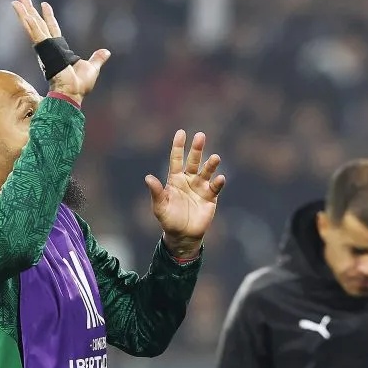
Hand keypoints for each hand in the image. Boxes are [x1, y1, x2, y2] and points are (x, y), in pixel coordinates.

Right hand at [11, 0, 109, 104]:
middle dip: (29, 10)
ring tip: (16, 0)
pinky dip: (28, 24)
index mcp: (59, 50)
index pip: (52, 29)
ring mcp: (45, 49)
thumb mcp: (92, 67)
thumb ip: (97, 58)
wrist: (73, 93)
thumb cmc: (80, 85)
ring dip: (24, 12)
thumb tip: (106, 53)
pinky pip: (35, 34)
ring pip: (33, 26)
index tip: (44, 4)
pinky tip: (23, 14)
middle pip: (37, 23)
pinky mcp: (44, 51)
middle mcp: (48, 48)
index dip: (48, 16)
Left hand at [145, 131, 225, 257]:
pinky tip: (219, 178)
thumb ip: (156, 191)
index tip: (181, 132)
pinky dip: (218, 183)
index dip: (178, 146)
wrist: (182, 235)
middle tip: (200, 135)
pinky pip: (215, 187)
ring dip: (210, 164)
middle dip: (196, 149)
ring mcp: (200, 187)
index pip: (176, 159)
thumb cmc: (168, 219)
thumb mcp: (159, 206)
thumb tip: (148, 177)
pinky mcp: (210, 197)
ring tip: (215, 157)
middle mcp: (188, 180)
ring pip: (206, 172)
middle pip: (193, 161)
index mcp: (175, 179)